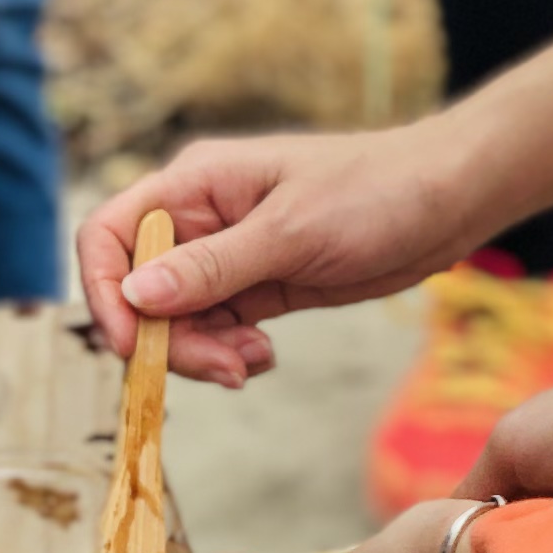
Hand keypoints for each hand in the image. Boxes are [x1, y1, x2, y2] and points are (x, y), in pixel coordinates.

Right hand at [78, 128, 487, 385]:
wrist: (447, 201)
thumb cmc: (375, 192)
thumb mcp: (291, 231)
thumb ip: (212, 267)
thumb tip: (134, 296)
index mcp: (194, 184)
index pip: (110, 234)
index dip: (105, 291)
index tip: (132, 344)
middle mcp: (201, 219)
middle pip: (139, 291)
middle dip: (167, 338)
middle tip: (221, 368)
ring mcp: (229, 256)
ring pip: (177, 320)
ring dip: (201, 353)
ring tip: (252, 362)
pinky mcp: (260, 287)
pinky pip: (217, 330)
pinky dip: (229, 354)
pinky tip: (263, 357)